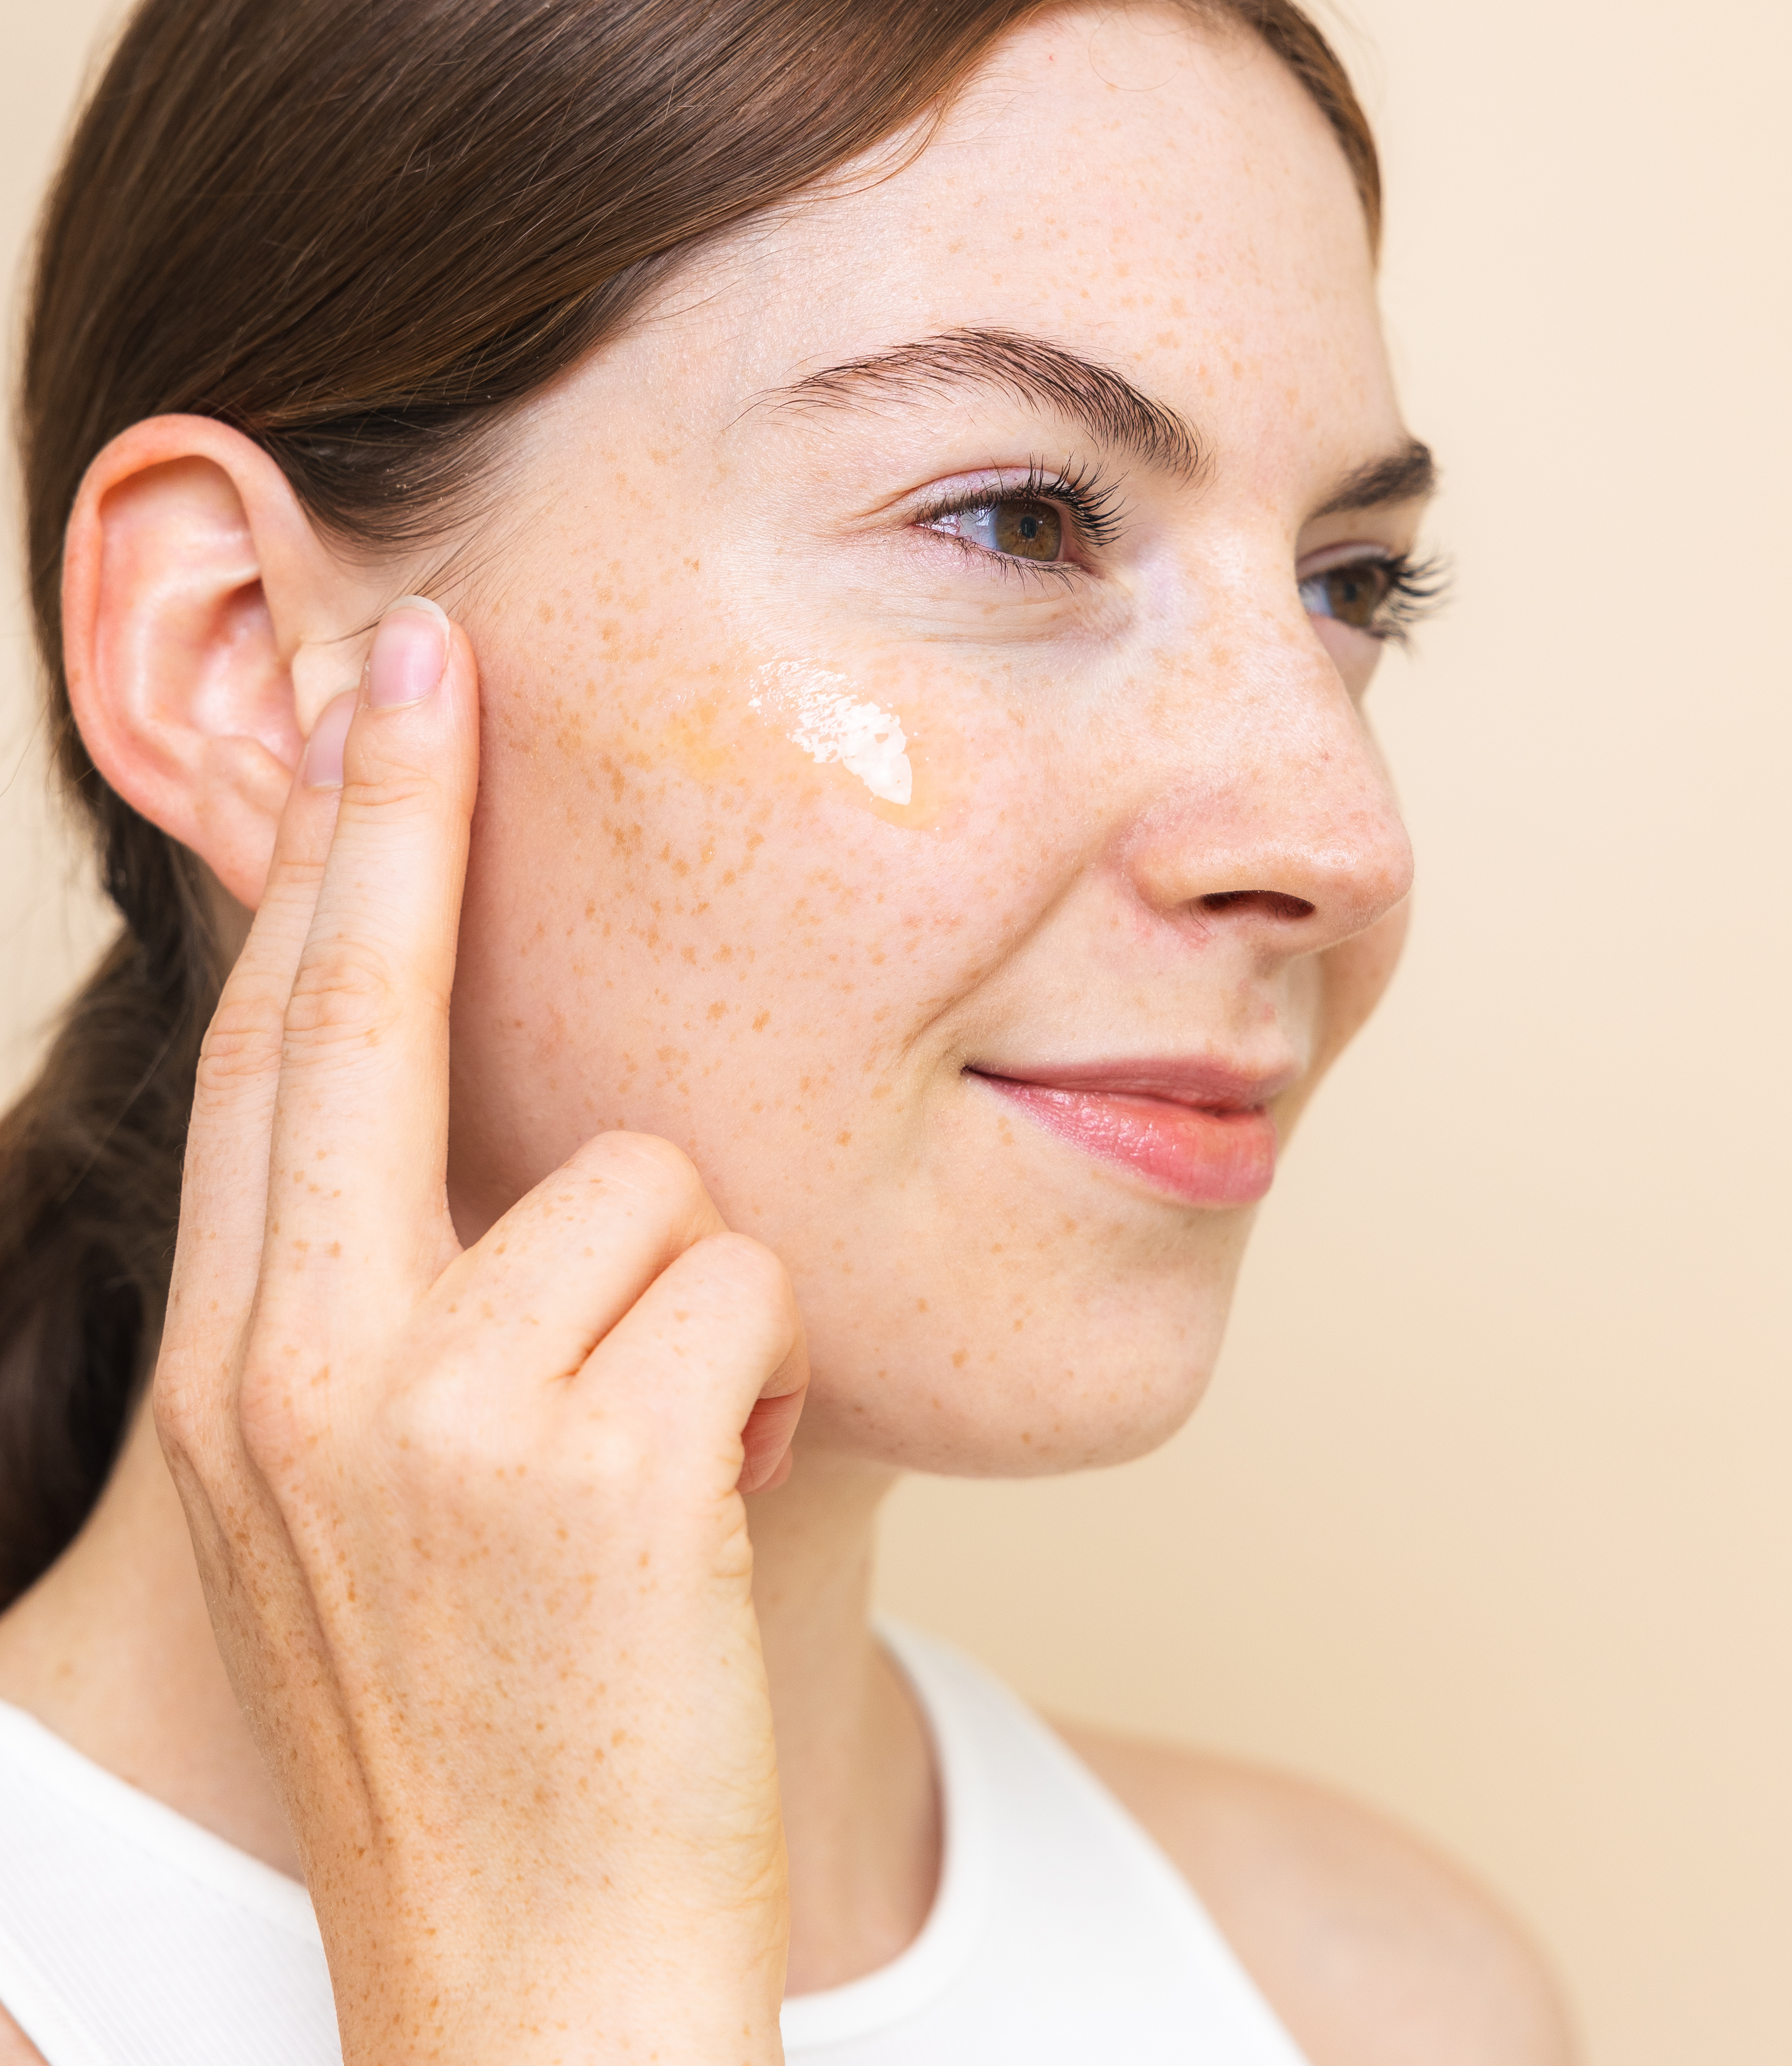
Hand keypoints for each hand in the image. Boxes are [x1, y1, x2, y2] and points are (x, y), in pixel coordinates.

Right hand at [153, 596, 808, 2065]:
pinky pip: (737, 1287)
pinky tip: (716, 1506)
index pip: (273, 1060)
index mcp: (237, 1377)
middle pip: (363, 1015)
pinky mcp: (584, 1464)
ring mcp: (429, 1416)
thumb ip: (408, 1314)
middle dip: (396, 814)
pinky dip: (763, 1377)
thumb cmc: (494, 1733)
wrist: (533, 1994)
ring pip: (639, 1183)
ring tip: (670, 1462)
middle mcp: (298, 1371)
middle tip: (420, 652)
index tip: (356, 715)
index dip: (317, 872)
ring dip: (696, 1300)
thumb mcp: (388, 1508)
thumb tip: (507, 1138)